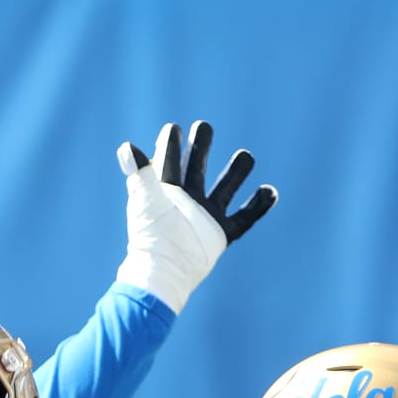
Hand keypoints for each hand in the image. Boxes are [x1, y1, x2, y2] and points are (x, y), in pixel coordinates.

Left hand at [115, 121, 277, 312]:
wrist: (164, 270)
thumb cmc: (151, 236)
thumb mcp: (146, 199)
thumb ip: (141, 172)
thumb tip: (126, 146)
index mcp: (167, 193)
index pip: (169, 163)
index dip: (171, 146)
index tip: (173, 128)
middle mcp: (187, 202)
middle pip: (198, 168)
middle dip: (201, 148)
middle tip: (205, 127)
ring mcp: (205, 217)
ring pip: (225, 188)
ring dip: (236, 172)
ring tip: (246, 155)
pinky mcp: (220, 234)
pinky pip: (244, 218)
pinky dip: (258, 206)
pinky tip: (271, 190)